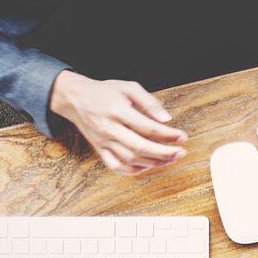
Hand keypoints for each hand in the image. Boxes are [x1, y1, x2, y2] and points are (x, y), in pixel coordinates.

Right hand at [50, 71, 187, 173]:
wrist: (75, 98)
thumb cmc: (104, 92)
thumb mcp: (128, 87)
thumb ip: (148, 101)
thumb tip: (166, 118)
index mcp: (117, 111)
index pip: (148, 127)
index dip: (168, 135)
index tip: (183, 137)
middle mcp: (109, 128)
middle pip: (140, 147)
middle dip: (164, 153)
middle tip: (181, 152)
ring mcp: (103, 141)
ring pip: (130, 159)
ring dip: (153, 162)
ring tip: (170, 159)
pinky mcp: (99, 149)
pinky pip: (115, 166)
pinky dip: (132, 170)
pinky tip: (147, 166)